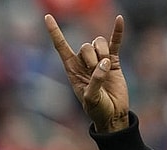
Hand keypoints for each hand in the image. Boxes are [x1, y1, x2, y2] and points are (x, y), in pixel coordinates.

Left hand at [45, 14, 128, 132]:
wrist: (113, 114)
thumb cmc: (97, 109)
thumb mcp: (91, 99)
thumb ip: (95, 81)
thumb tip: (105, 62)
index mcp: (72, 70)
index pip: (61, 47)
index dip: (55, 32)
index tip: (47, 17)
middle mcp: (83, 63)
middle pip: (85, 46)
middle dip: (91, 57)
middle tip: (96, 71)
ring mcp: (99, 60)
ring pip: (98, 43)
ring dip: (103, 52)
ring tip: (106, 67)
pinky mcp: (114, 61)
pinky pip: (115, 42)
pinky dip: (117, 32)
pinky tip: (119, 19)